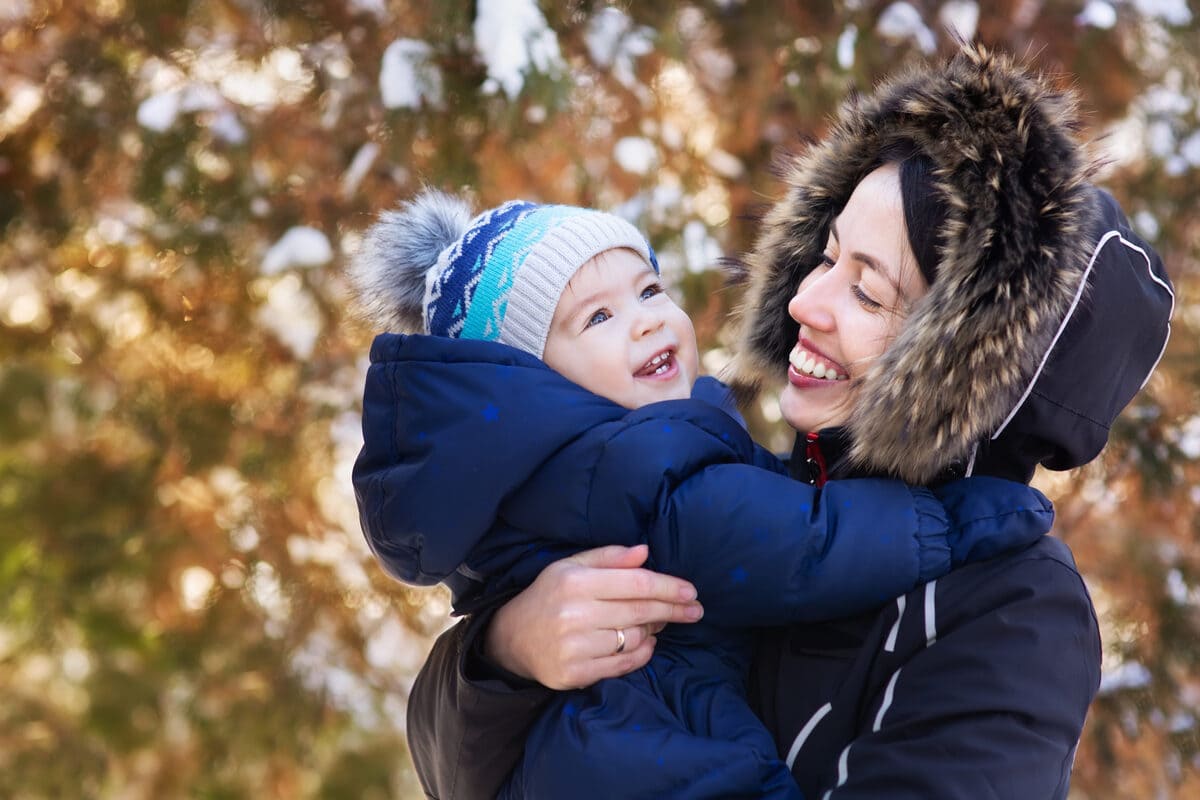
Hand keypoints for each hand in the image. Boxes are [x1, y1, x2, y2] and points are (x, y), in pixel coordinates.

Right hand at [483, 545, 703, 689]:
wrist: (512, 638)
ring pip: (635, 639)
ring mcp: (574, 647)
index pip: (636, 583)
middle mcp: (574, 614)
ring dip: (654, 631)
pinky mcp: (574, 673)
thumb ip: (609, 557)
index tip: (691, 592)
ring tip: (656, 623)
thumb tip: (645, 552)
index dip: (669, 587)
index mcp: (575, 581)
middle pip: (640, 611)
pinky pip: (623, 665)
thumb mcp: (571, 566)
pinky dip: (642, 654)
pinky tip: (646, 644)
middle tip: (694, 610)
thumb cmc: (549, 596)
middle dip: (673, 610)